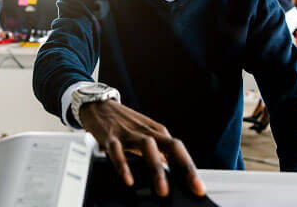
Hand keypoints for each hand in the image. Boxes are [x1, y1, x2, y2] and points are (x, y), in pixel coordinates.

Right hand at [78, 100, 205, 197]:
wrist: (98, 105)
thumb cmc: (123, 122)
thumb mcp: (144, 135)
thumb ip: (158, 153)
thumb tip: (172, 173)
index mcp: (157, 132)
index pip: (179, 150)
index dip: (190, 168)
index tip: (199, 187)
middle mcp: (146, 131)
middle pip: (171, 146)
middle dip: (184, 167)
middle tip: (192, 187)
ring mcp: (129, 133)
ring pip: (148, 148)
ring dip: (156, 169)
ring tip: (162, 190)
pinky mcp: (110, 137)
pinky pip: (118, 151)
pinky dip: (124, 166)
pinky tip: (129, 179)